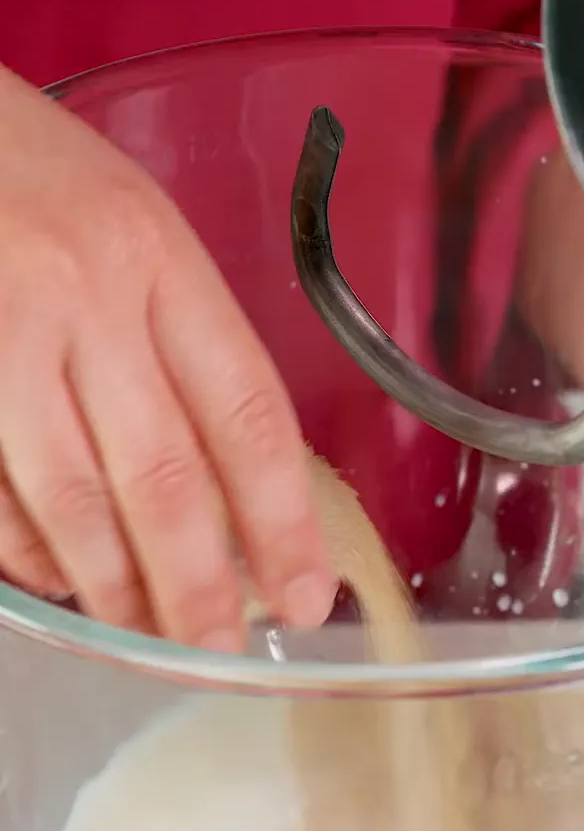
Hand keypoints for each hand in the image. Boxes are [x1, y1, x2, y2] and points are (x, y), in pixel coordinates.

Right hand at [0, 65, 335, 648]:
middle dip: (198, 585)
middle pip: (163, 477)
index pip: (246, 414)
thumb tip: (234, 497)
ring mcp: (1, 334)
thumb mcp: (135, 233)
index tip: (306, 595)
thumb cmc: (36, 181)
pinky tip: (63, 585)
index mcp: (157, 257)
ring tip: (147, 638)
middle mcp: (83, 294)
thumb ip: (183, 349)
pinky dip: (30, 556)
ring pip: (72, 501)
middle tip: (219, 649)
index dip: (284, 520)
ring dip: (115, 589)